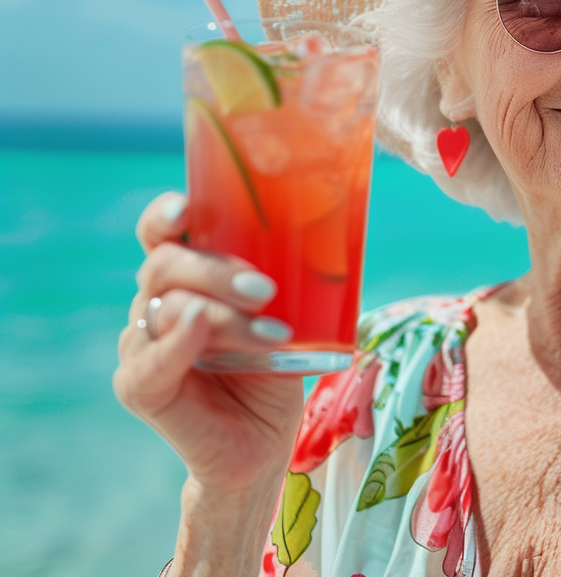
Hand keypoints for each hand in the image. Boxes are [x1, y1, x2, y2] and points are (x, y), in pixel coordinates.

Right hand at [114, 191, 304, 493]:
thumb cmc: (274, 371)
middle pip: (164, 265)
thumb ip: (288, 281)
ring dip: (225, 316)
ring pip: (171, 309)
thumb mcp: (286, 318)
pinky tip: (199, 329)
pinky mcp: (140, 387)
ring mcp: (142, 345)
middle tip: (266, 290)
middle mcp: (155, 305)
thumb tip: (328, 236)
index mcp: (185, 280)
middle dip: (217, 271)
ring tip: (276, 336)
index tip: (189, 207)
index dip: (166, 215)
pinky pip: (150, 360)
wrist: (261, 445)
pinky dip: (178, 342)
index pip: (160, 235)